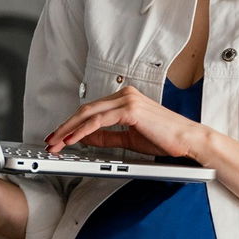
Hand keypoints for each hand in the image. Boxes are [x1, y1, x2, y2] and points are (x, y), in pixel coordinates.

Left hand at [44, 85, 207, 160]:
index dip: (71, 124)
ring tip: (56, 143)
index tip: (58, 137)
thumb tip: (85, 138)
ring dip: (69, 130)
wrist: (188, 141)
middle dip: (64, 127)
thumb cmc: (165, 139)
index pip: (90, 110)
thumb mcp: (129, 139)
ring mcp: (127, 100)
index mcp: (124, 99)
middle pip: (85, 110)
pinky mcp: (130, 110)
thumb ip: (106, 137)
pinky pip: (99, 121)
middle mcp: (124, 95)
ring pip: (88, 114)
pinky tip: (72, 140)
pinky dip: (83, 131)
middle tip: (50, 141)